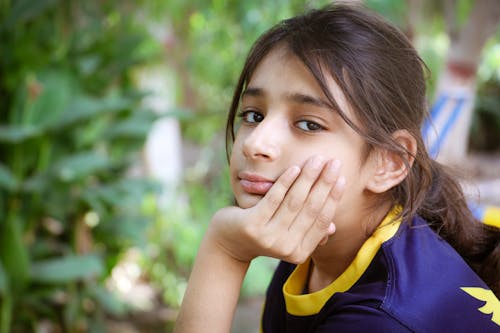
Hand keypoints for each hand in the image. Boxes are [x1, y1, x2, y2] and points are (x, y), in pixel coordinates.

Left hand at [208, 155, 345, 263]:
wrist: (228, 242)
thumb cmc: (262, 232)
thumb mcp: (286, 234)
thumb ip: (307, 231)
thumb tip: (332, 228)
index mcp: (300, 253)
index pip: (322, 221)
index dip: (333, 198)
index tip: (342, 178)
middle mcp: (286, 249)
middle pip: (311, 209)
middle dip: (324, 183)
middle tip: (334, 162)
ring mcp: (269, 238)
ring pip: (294, 201)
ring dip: (308, 177)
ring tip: (317, 159)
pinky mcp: (253, 225)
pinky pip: (274, 199)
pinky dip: (285, 182)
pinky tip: (294, 167)